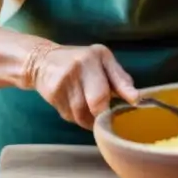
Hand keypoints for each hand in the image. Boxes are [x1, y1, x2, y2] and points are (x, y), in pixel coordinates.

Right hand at [25, 42, 139, 128]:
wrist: (42, 60)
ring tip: (93, 109)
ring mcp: (61, 85)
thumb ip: (119, 77)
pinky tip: (78, 106)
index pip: (105, 88)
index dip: (119, 100)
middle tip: (108, 115)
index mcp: (91, 59)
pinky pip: (70, 117)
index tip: (132, 105)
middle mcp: (75, 71)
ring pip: (82, 115)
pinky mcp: (52, 97)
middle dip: (103, 114)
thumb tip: (136, 98)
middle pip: (94, 105)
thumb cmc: (80, 59)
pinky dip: (78, 117)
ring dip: (91, 118)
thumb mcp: (102, 59)